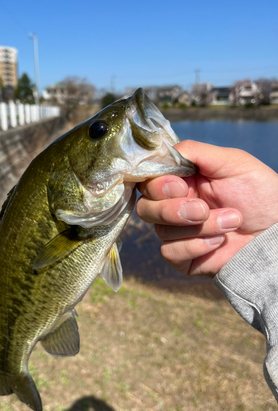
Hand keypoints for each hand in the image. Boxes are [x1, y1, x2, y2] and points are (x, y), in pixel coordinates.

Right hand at [136, 140, 277, 276]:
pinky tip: (219, 242)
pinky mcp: (184, 258)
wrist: (277, 231)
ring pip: (161, 230)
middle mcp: (174, 207)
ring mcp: (178, 233)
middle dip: (173, 210)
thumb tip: (163, 152)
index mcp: (181, 182)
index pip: (148, 182)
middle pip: (145, 208)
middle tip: (204, 209)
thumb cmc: (260, 193)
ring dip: (199, 227)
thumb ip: (194, 152)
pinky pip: (169, 252)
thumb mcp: (231, 162)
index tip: (181, 185)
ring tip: (231, 221)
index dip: (158, 185)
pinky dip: (195, 246)